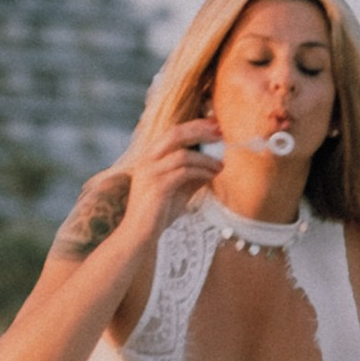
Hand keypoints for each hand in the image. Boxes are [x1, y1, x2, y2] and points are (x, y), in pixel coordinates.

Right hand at [71, 117, 221, 253]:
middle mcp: (147, 160)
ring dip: (206, 159)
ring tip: (220, 166)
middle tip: (220, 133)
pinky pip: (183, 172)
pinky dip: (201, 172)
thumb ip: (193, 175)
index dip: (195, 125)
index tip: (215, 125)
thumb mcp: (179, 190)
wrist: (139, 234)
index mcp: (149, 157)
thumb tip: (216, 164)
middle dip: (200, 130)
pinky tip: (212, 176)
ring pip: (182, 155)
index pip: (172, 132)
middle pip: (175, 134)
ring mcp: (150, 172)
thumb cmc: (158, 213)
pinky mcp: (157, 187)